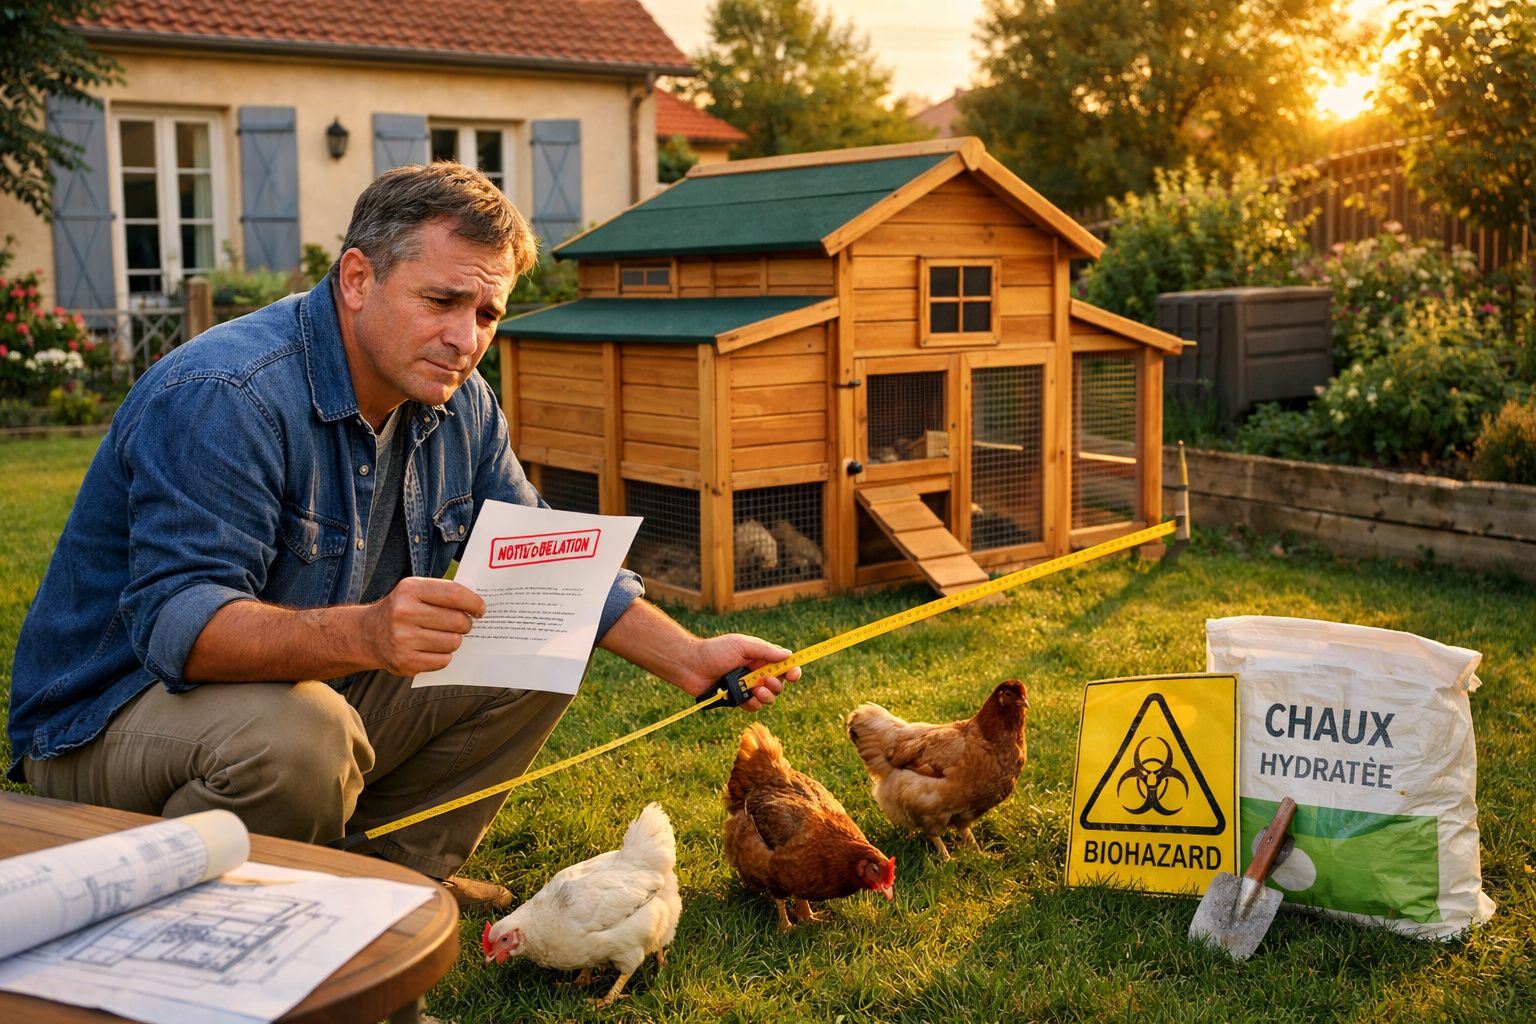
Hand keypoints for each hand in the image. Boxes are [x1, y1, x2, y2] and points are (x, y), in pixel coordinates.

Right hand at [365, 576, 484, 674]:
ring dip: (454, 640)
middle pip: (457, 621)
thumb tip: (478, 604)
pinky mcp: (404, 661)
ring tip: (443, 636)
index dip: (473, 602)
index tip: (481, 609)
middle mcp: (404, 613)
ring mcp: (403, 639)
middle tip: (463, 624)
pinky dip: (443, 655)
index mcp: (410, 590)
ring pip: (452, 642)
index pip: (453, 594)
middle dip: (466, 624)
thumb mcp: (415, 591)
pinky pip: (443, 660)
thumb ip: (443, 593)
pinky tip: (433, 648)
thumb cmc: (402, 609)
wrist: (368, 634)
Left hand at [678, 633, 800, 711]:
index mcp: (760, 658)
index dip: (792, 670)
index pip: (783, 665)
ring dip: (767, 695)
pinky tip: (749, 698)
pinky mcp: (738, 700)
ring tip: (756, 690)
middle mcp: (756, 673)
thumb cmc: (715, 651)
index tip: (794, 674)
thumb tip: (788, 655)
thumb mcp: (742, 645)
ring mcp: (748, 687)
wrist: (691, 665)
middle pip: (779, 684)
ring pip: (769, 697)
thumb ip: (765, 650)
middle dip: (777, 685)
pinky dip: (755, 703)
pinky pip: (754, 706)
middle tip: (767, 681)